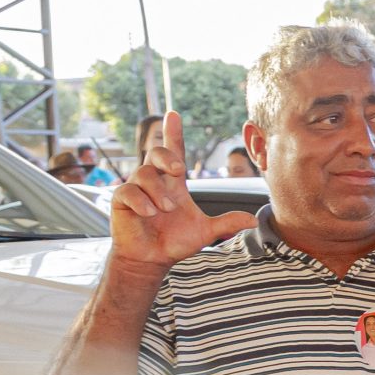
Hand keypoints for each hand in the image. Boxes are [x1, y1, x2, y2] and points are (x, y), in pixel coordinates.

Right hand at [111, 112, 254, 268]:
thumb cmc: (175, 242)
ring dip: (157, 191)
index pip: (173, 151)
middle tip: (178, 171)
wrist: (152, 260)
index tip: (173, 115)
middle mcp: (154, 181)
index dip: (173, 133)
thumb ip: (226, 223)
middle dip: (167, 156)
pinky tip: (149, 213)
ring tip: (165, 210)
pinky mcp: (121, 200)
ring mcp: (136, 189)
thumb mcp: (205, 232)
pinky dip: (141, 201)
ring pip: (143, 173)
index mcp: (173, 183)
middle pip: (156, 153)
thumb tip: (253, 220)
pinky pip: (128, 190)